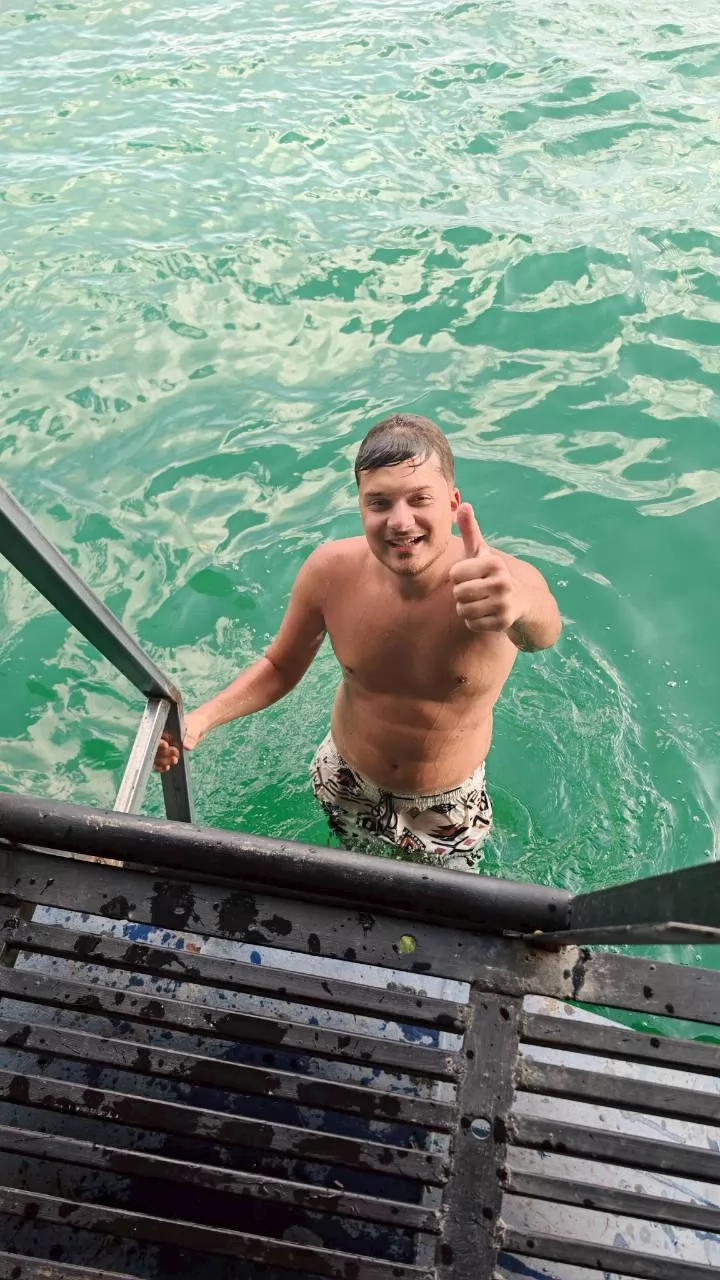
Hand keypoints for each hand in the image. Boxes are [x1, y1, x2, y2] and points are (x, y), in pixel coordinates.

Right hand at [153, 708, 207, 772]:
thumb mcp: (194, 728)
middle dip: (163, 753)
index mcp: (164, 727)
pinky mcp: (165, 755)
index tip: (166, 745)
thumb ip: (191, 737)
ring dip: (163, 761)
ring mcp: (162, 746)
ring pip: (156, 756)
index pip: (156, 736)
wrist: (197, 729)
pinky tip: (166, 768)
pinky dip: (162, 766)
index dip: (159, 742)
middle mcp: (161, 737)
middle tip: (175, 753)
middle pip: (155, 748)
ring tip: (174, 760)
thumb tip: (187, 746)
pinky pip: (159, 762)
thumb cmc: (194, 724)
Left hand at [449, 504, 519, 633]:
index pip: (455, 574)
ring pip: (463, 610)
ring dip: (466, 608)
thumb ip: (470, 530)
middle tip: (476, 591)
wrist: (521, 601)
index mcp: (494, 563)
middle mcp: (502, 583)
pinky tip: (486, 613)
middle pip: (458, 593)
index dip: (458, 576)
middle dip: (461, 594)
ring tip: (480, 601)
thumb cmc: (492, 574)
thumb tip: (463, 504)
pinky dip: (474, 621)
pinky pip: (471, 624)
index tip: (472, 575)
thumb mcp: (481, 552)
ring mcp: (504, 604)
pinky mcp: (503, 623)